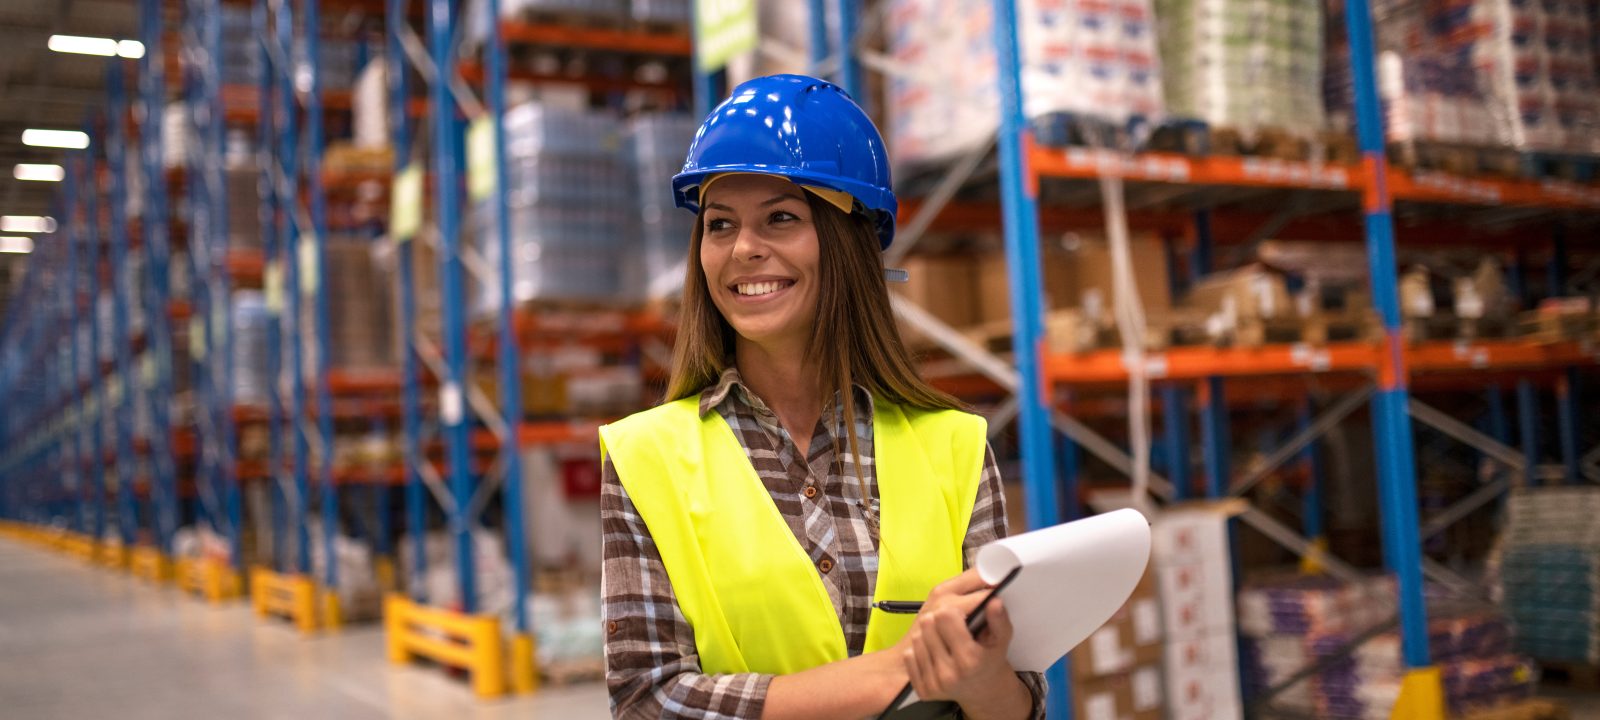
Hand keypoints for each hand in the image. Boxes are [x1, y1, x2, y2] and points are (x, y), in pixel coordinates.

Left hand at [897, 569, 1018, 707]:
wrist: (982, 690)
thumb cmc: (990, 659)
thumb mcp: (1001, 639)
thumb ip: (999, 619)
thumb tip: (993, 601)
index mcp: (970, 659)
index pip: (945, 616)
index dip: (953, 610)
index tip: (960, 614)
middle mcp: (950, 674)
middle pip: (927, 623)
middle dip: (939, 620)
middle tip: (951, 626)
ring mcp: (934, 684)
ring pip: (916, 637)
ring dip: (929, 634)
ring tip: (944, 639)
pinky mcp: (922, 689)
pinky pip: (909, 655)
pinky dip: (921, 650)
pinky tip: (935, 653)